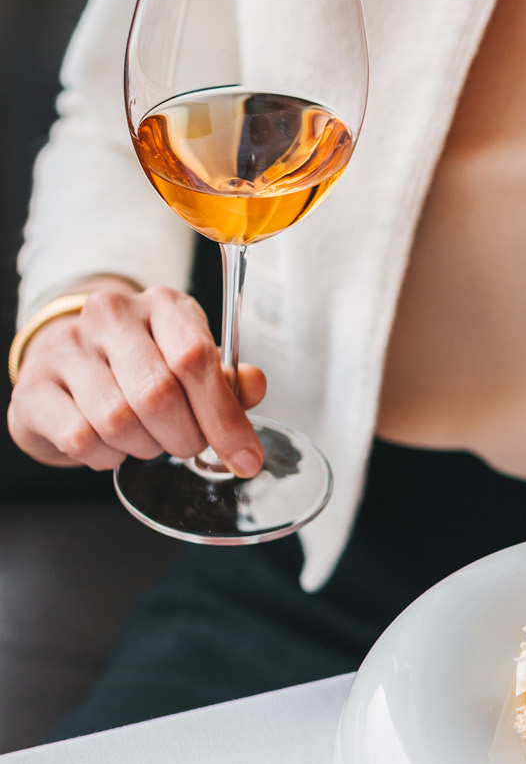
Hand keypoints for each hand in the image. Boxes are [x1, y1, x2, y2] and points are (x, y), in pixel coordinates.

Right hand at [8, 279, 266, 477]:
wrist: (65, 366)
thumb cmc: (139, 369)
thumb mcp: (190, 365)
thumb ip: (225, 380)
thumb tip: (254, 386)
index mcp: (162, 305)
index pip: (195, 358)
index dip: (224, 417)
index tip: (244, 458)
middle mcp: (111, 315)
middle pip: (158, 394)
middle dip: (184, 437)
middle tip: (187, 445)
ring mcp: (67, 348)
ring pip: (119, 421)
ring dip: (144, 447)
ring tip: (146, 439)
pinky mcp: (34, 388)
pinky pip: (81, 439)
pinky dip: (106, 456)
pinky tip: (110, 444)